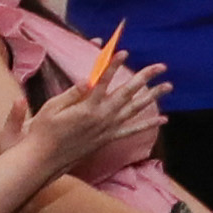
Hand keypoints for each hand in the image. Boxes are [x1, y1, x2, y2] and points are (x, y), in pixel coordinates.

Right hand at [6, 56, 167, 177]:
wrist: (44, 159)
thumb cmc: (43, 130)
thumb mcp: (52, 108)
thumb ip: (72, 94)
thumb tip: (87, 80)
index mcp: (86, 108)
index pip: (103, 82)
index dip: (113, 66)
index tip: (124, 53)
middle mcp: (101, 118)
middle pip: (127, 93)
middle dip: (145, 78)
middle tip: (161, 66)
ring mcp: (107, 129)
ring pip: (135, 110)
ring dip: (152, 97)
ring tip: (168, 86)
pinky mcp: (108, 138)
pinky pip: (132, 130)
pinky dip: (148, 124)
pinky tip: (163, 119)